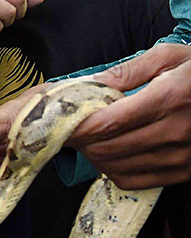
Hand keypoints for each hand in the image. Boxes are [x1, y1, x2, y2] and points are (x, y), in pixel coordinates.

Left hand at [68, 43, 190, 187]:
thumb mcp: (169, 56)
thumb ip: (127, 70)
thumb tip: (91, 84)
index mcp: (169, 98)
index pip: (108, 123)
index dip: (78, 127)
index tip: (60, 122)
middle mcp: (176, 131)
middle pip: (108, 148)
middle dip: (80, 141)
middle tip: (68, 129)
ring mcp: (182, 156)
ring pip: (117, 168)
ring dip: (93, 156)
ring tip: (87, 140)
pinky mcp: (186, 171)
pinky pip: (136, 181)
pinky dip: (113, 171)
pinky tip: (109, 154)